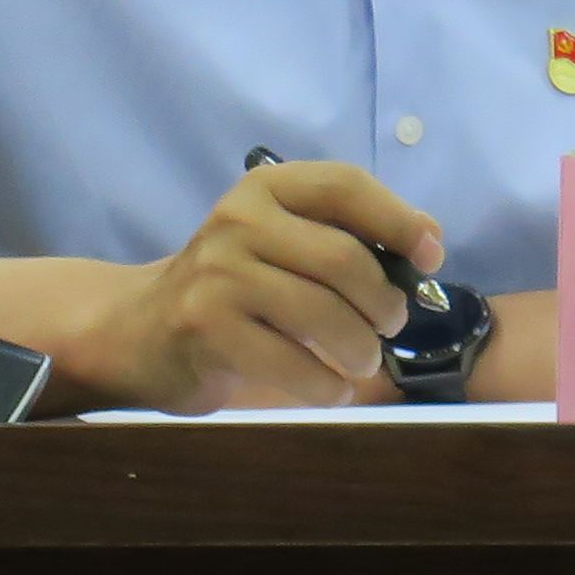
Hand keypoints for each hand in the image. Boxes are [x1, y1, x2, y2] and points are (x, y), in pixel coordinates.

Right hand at [61, 158, 444, 415]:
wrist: (144, 330)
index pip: (345, 185)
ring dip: (360, 348)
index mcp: (266, 188)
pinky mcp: (205, 329)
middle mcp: (238, 220)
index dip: (399, 219)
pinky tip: (332, 389)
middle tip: (388, 326)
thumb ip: (344, 236)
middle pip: (342, 259)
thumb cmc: (236, 287)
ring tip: (362, 360)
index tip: (430, 256)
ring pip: (322, 313)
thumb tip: (428, 246)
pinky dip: (326, 383)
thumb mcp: (282, 242)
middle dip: (383, 302)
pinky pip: (290, 362)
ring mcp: (218, 274)